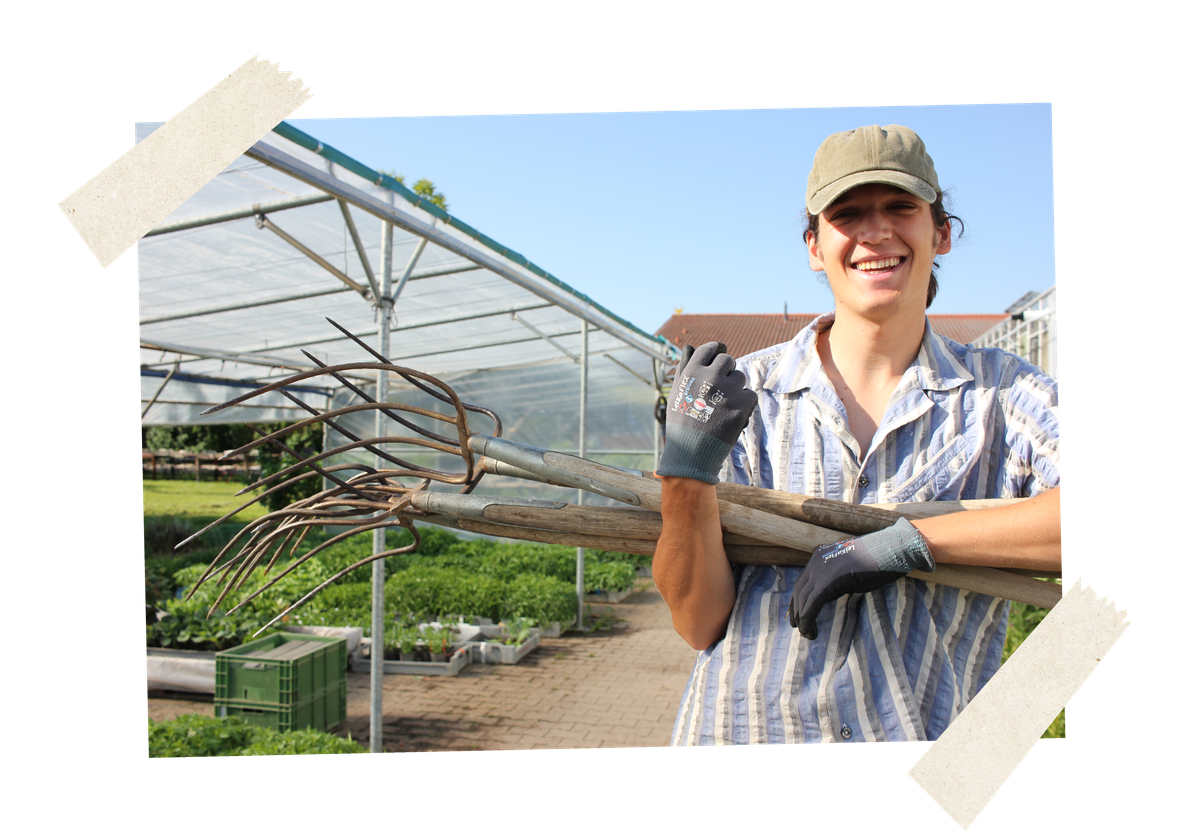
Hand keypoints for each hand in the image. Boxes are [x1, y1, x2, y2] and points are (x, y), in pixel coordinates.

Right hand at [656, 342, 757, 484]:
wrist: (692, 453)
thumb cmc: (682, 422)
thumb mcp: (676, 393)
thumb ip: (684, 368)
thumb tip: (690, 347)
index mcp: (692, 373)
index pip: (710, 349)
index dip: (716, 352)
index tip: (718, 358)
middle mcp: (710, 378)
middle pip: (728, 360)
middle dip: (727, 370)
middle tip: (721, 386)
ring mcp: (727, 392)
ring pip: (740, 377)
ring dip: (735, 387)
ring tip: (723, 405)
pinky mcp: (742, 406)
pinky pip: (750, 394)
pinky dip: (744, 403)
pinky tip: (732, 414)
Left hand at [787, 518, 935, 640]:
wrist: (893, 548)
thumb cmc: (879, 560)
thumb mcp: (851, 570)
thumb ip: (837, 580)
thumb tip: (827, 595)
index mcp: (820, 556)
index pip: (802, 582)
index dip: (798, 602)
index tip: (799, 617)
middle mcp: (817, 561)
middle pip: (799, 591)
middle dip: (797, 612)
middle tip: (801, 629)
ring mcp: (822, 569)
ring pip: (803, 599)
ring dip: (803, 620)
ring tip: (809, 635)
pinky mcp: (830, 580)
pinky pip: (812, 603)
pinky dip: (809, 620)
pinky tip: (812, 632)